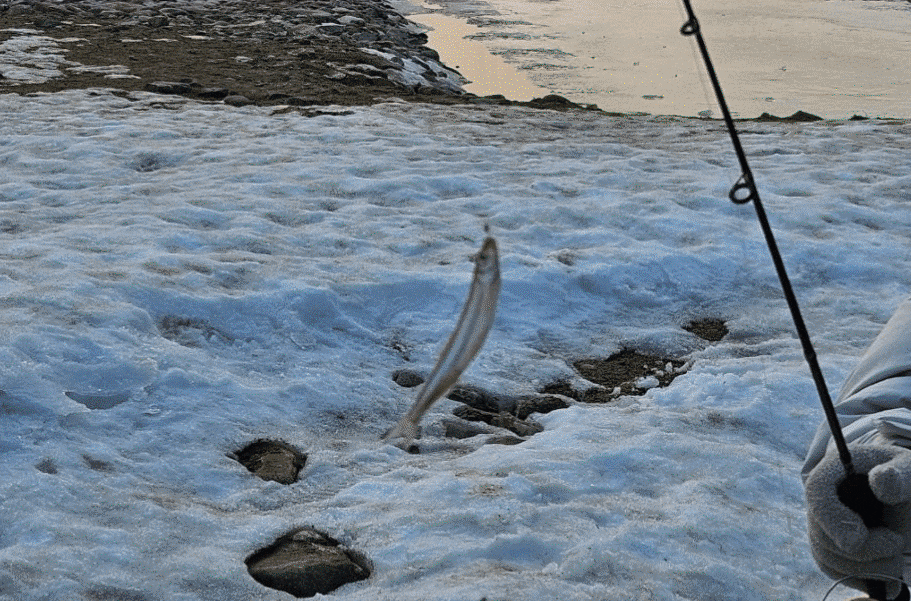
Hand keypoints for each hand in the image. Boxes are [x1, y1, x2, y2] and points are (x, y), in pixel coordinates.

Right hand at [805, 444, 910, 596]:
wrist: (899, 491)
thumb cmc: (902, 476)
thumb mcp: (908, 471)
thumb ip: (897, 478)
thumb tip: (882, 477)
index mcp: (833, 471)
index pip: (817, 494)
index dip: (832, 520)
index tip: (857, 541)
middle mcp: (819, 499)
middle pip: (822, 535)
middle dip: (862, 550)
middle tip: (897, 543)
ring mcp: (820, 524)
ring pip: (827, 558)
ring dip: (867, 567)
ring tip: (896, 554)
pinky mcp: (828, 546)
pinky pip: (835, 570)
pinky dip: (862, 577)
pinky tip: (887, 568)